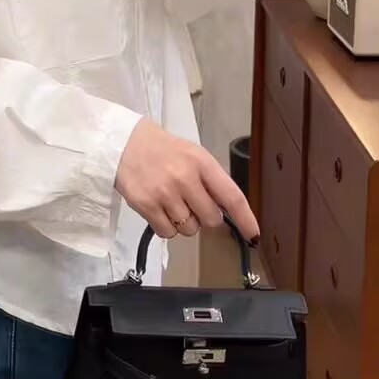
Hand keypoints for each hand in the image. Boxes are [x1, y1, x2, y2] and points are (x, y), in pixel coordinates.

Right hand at [115, 118, 259, 242]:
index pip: (232, 196)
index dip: (245, 219)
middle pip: (211, 220)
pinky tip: (159, 208)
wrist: (125, 143)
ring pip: (189, 229)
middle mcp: (185, 178)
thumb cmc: (163, 150)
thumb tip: (227, 212)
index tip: (253, 235)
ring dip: (183, 222)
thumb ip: (211, 181)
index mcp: (202, 163)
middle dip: (205, 216)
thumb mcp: (193, 155)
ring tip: (171, 201)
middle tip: (191, 203)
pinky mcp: (146, 206)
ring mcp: (165, 193)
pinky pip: (167, 232)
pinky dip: (165, 226)